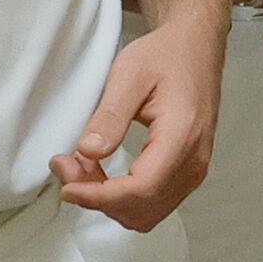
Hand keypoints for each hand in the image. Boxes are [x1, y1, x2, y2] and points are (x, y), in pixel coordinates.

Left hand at [56, 14, 218, 227]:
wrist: (195, 48)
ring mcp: (194, 170)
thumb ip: (110, 116)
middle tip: (66, 165)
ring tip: (81, 167)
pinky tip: (102, 173)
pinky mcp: (187, 172)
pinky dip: (122, 198)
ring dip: (108, 201)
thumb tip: (88, 152)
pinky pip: (153, 203)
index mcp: (181, 136)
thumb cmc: (165, 56)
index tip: (67, 186)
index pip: (140, 189)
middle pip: (141, 208)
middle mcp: (193, 161)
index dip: (99, 196)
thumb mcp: (129, 74)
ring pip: (146, 213)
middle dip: (97, 198)